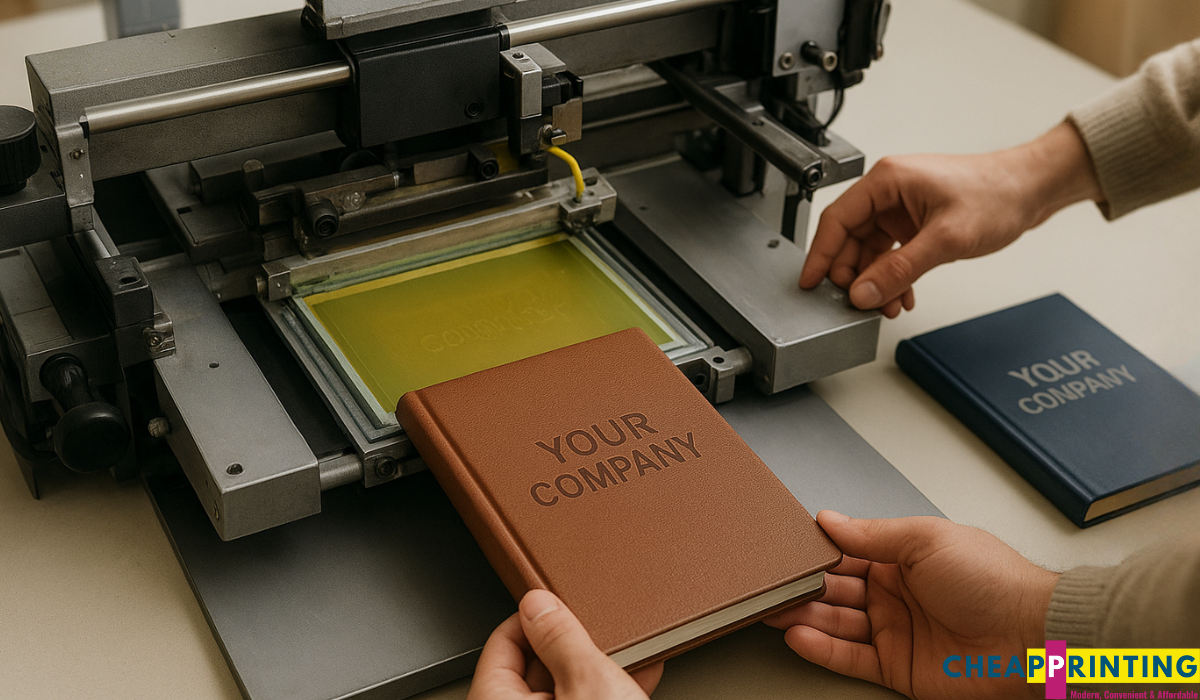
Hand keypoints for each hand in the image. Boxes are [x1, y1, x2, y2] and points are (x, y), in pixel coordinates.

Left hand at [468, 589, 663, 699]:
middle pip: (538, 663)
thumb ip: (561, 638)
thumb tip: (539, 604)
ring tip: (630, 647)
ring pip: (568, 684)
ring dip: (602, 664)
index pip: (502, 642)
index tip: (561, 599)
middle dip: (576, 640)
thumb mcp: (588, 682)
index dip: (535, 615)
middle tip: (601, 624)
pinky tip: (641, 670)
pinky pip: (589, 699)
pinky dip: (612, 687)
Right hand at [765, 511, 1059, 699]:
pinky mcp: (898, 667)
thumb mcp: (926, 539)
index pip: (847, 553)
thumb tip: (830, 520)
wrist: (1034, 638)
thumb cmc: (994, 581)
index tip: (785, 551)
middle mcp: (896, 593)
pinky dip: (822, 648)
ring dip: (804, 616)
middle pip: (836, 589)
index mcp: (903, 557)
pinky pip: (850, 658)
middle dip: (802, 586)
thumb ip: (872, 534)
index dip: (817, 553)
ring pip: (837, 623)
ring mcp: (896, 631)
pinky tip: (798, 636)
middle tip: (769, 584)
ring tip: (772, 609)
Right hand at [799, 122, 1101, 317]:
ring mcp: (903, 209)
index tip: (810, 283)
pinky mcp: (916, 224)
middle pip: (850, 239)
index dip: (820, 254)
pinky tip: (902, 296)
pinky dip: (892, 277)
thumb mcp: (945, 238)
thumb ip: (899, 269)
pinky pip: (891, 255)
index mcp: (887, 180)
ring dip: (874, 281)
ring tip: (884, 306)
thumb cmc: (998, 193)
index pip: (837, 219)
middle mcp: (890, 192)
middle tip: (855, 303)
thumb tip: (864, 292)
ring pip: (870, 252)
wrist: (1033, 190)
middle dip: (852, 276)